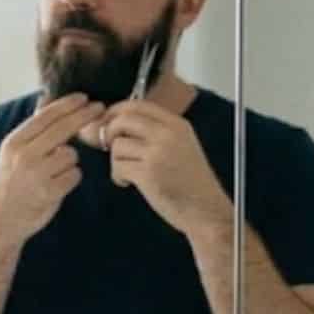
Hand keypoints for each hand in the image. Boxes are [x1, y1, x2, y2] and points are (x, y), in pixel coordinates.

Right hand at [0, 94, 103, 244]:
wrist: (0, 220)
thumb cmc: (10, 185)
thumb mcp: (11, 154)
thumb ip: (31, 131)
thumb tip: (46, 102)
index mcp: (14, 142)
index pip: (45, 116)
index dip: (67, 105)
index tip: (84, 97)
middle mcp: (24, 155)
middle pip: (62, 128)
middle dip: (84, 116)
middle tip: (100, 108)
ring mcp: (37, 173)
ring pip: (71, 154)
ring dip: (69, 162)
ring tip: (53, 174)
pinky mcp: (50, 191)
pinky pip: (74, 174)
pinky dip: (70, 179)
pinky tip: (56, 186)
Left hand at [102, 99, 231, 235]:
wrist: (205, 209)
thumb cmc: (190, 182)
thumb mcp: (180, 145)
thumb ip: (154, 132)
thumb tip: (115, 122)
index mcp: (177, 124)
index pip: (137, 105)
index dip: (116, 111)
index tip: (107, 122)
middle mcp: (168, 134)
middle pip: (123, 119)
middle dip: (109, 132)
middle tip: (109, 147)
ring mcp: (158, 153)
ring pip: (117, 144)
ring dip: (115, 160)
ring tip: (127, 172)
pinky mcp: (148, 173)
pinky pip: (118, 166)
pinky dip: (117, 176)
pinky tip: (128, 183)